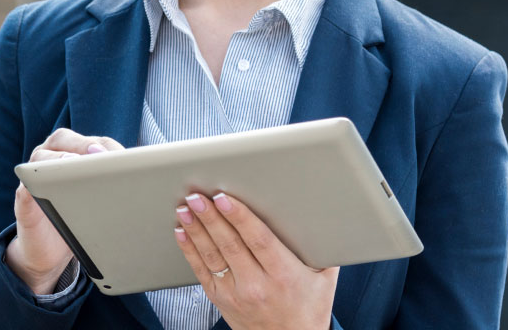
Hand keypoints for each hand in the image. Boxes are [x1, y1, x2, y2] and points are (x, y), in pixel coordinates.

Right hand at [5, 128, 122, 293]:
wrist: (52, 251)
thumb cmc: (79, 216)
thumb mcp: (98, 197)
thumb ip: (112, 183)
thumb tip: (141, 181)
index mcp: (72, 151)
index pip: (93, 142)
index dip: (108, 148)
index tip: (126, 158)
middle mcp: (51, 156)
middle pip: (65, 139)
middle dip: (85, 146)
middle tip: (100, 157)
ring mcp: (33, 175)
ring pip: (42, 157)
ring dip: (60, 159)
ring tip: (74, 165)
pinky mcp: (22, 197)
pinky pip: (26, 185)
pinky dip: (36, 183)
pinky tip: (49, 188)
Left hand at [174, 192, 338, 329]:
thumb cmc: (309, 310)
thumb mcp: (324, 278)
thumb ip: (323, 246)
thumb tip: (324, 215)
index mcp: (283, 274)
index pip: (257, 239)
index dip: (239, 216)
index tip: (225, 198)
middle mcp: (256, 285)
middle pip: (229, 244)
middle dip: (211, 217)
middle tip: (198, 196)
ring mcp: (235, 294)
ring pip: (212, 256)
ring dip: (196, 229)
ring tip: (186, 209)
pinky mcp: (221, 300)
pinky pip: (201, 272)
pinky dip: (190, 250)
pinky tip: (183, 232)